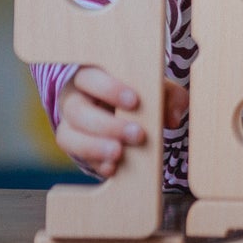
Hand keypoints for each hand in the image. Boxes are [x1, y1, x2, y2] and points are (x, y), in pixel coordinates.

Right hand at [55, 69, 187, 178]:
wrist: (117, 107)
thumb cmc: (136, 90)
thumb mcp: (153, 87)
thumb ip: (169, 95)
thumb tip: (174, 118)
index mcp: (91, 75)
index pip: (91, 78)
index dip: (109, 89)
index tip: (134, 102)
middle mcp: (74, 99)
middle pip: (77, 111)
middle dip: (107, 125)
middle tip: (138, 135)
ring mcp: (69, 124)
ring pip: (68, 136)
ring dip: (95, 147)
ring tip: (119, 154)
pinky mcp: (72, 146)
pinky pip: (75, 157)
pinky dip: (95, 163)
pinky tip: (112, 167)